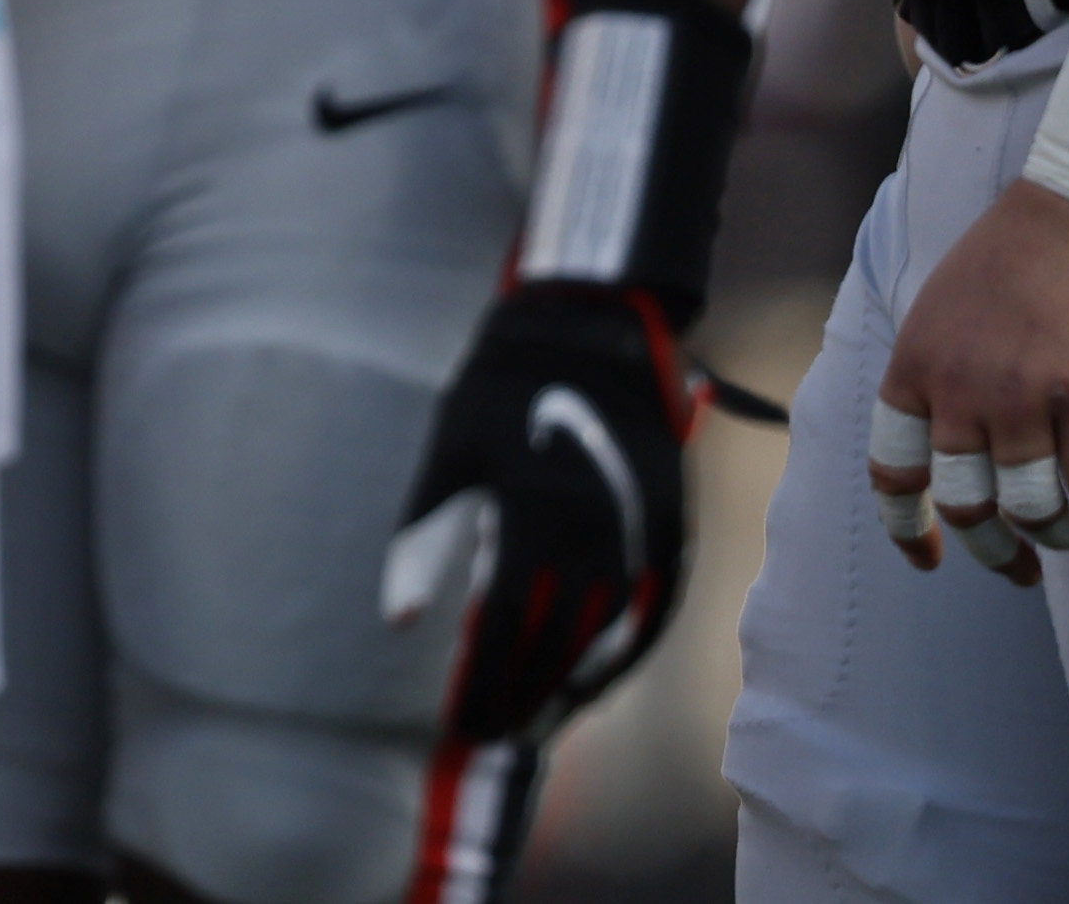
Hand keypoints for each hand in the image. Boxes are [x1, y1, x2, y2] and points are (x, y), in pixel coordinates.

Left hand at [383, 282, 698, 739]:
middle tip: (494, 733)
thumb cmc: (501, 391)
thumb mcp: (448, 455)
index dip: (484, 681)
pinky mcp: (670, 532)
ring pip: (608, 638)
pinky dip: (623, 656)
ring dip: (573, 687)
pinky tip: (596, 682)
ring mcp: (639, 538)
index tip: (461, 721)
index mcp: (533, 519)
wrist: (592, 334)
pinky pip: (650, 613)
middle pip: (558, 644)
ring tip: (539, 722)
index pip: (506, 626)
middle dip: (523, 696)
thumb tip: (398, 621)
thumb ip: (423, 540)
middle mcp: (593, 538)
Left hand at [868, 175, 1068, 582]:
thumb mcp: (944, 311)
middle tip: (1022, 565)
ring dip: (1063, 535)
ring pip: (1036, 508)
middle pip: (967, 505)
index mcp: (915, 367)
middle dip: (995, 549)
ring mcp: (1023, 397)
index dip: (908, 528)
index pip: (894, 470)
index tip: (931, 560)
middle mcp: (960, 390)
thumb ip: (944, 380)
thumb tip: (964, 456)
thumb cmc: (1020, 254)